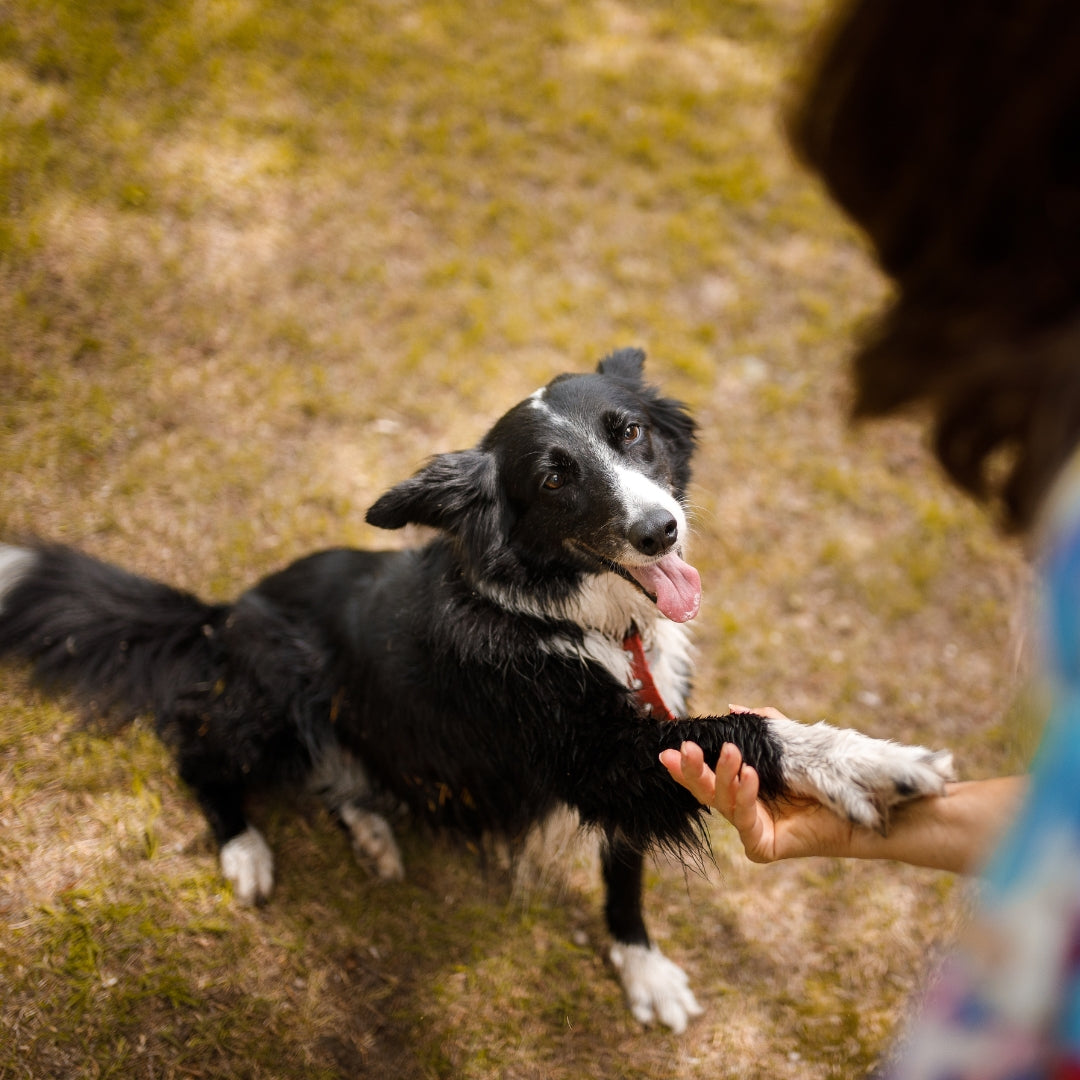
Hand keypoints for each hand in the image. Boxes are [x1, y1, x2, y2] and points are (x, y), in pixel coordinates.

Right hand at [660, 706, 855, 862]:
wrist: (864, 806)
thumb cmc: (829, 776)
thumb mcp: (791, 744)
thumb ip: (763, 728)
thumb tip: (732, 708)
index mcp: (745, 788)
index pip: (709, 777)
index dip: (686, 766)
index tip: (666, 750)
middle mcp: (745, 809)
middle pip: (707, 792)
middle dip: (693, 770)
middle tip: (685, 749)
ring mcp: (752, 829)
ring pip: (722, 803)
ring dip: (723, 775)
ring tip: (732, 753)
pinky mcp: (763, 847)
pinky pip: (745, 821)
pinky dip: (744, 797)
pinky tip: (749, 776)